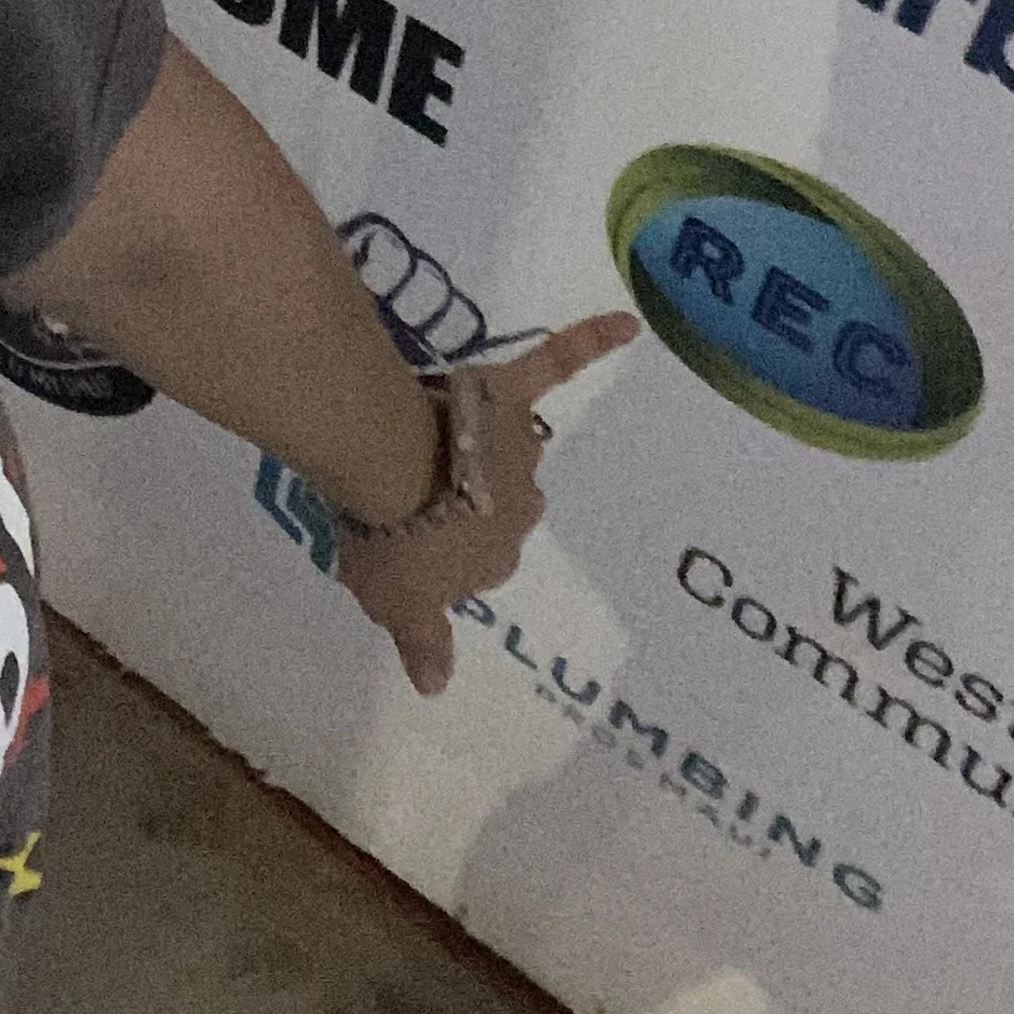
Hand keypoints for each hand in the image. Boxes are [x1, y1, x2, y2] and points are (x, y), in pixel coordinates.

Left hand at [332, 312, 639, 696]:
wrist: (386, 465)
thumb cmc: (391, 537)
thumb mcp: (395, 604)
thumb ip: (422, 643)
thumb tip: (436, 688)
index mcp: (495, 561)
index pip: (475, 559)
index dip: (439, 546)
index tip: (406, 533)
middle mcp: (521, 509)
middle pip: (495, 505)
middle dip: (462, 497)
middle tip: (408, 486)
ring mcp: (519, 450)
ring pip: (506, 447)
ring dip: (477, 443)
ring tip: (417, 434)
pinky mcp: (511, 394)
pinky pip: (558, 364)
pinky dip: (591, 344)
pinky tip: (628, 325)